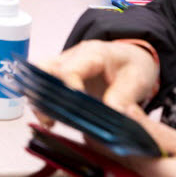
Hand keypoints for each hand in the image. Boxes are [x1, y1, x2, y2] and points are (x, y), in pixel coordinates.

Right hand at [35, 40, 158, 125]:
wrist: (130, 58)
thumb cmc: (132, 65)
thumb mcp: (137, 80)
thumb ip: (124, 97)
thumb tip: (112, 115)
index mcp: (92, 53)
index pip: (69, 70)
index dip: (69, 91)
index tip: (77, 112)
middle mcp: (71, 57)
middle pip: (43, 69)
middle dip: (43, 94)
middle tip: (51, 119)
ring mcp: (62, 66)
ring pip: (38, 79)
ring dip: (40, 101)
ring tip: (49, 123)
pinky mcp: (59, 78)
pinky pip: (43, 88)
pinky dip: (43, 104)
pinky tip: (51, 121)